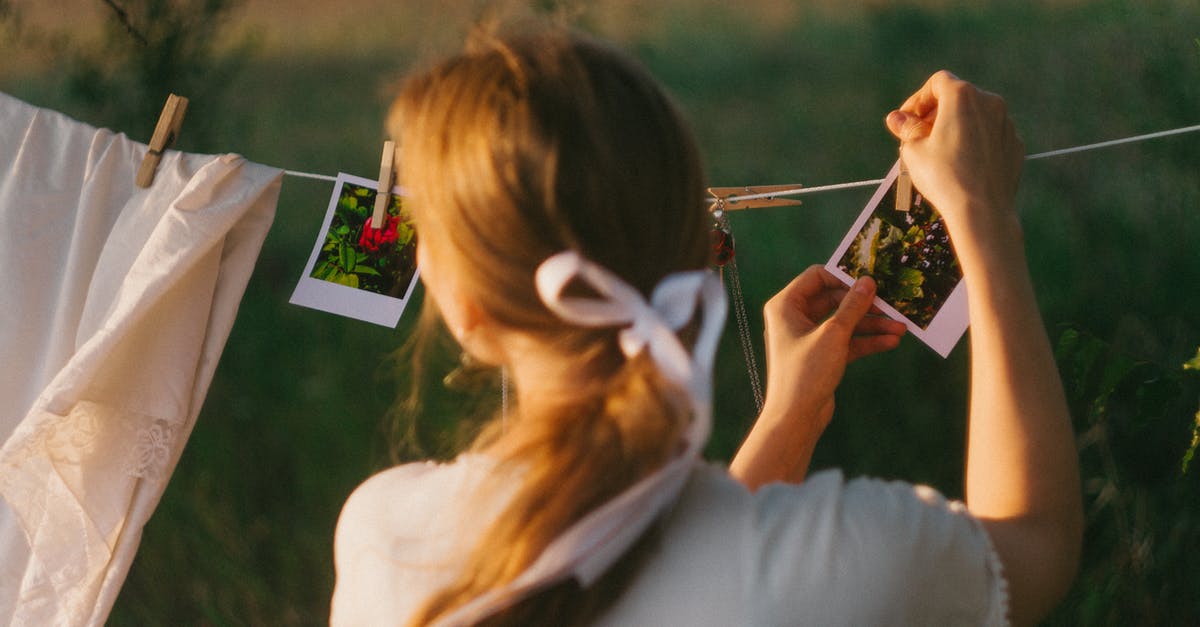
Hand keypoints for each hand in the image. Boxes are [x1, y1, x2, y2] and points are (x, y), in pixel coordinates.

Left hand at [760, 266, 904, 429]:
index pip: (817, 277)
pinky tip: (891, 341)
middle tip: (892, 306)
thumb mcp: (833, 334)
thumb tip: (868, 282)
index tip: (870, 281)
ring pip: (844, 322)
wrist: (796, 417)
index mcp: (785, 305)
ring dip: (871, 324)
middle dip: (864, 304)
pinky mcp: (821, 355)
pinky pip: (846, 341)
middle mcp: (794, 317)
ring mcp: (808, 337)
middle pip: (834, 299)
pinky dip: (865, 340)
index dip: (843, 277)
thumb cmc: (805, 372)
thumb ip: (853, 306)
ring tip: (900, 328)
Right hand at [884, 71, 1023, 245]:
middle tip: (920, 136)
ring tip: (940, 151)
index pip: (937, 83)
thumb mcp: (913, 151)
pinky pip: (990, 134)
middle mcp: (989, 102)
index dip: (918, 99)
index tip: (907, 120)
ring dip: (957, 126)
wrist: (982, 209)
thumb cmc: (944, 177)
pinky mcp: (1014, 143)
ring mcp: (1006, 123)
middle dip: (937, 112)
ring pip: (976, 115)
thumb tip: (896, 118)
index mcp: (962, 96)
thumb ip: (906, 129)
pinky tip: (963, 163)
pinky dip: (975, 141)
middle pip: (958, 96)